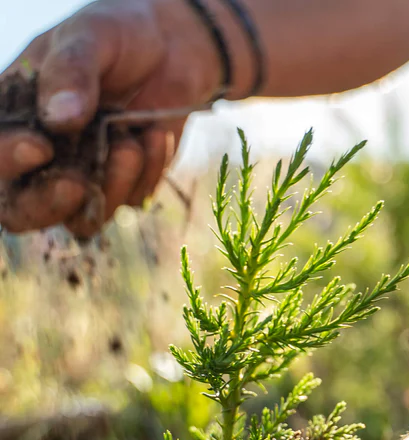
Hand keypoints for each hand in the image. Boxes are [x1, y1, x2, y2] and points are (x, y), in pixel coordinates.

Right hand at [0, 0, 247, 236]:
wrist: (175, 48)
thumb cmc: (118, 36)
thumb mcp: (89, 37)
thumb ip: (71, 71)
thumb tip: (59, 119)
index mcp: (14, 116)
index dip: (7, 162)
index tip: (41, 147)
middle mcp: (43, 156)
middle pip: (23, 212)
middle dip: (48, 204)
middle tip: (76, 182)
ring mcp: (86, 175)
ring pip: (82, 219)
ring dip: (110, 184)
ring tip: (132, 141)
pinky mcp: (127, 185)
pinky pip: (132, 200)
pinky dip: (148, 172)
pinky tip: (156, 134)